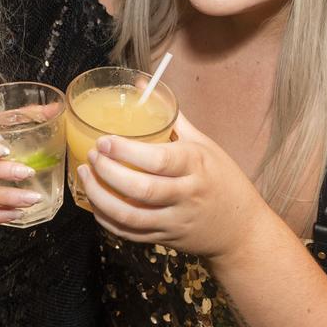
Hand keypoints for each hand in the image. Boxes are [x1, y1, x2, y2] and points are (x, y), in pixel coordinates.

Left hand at [77, 111, 268, 260]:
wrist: (241, 230)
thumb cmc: (222, 179)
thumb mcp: (204, 144)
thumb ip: (171, 117)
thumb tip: (142, 86)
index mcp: (196, 165)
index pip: (159, 160)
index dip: (126, 152)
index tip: (104, 141)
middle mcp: (186, 195)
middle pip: (141, 189)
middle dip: (109, 173)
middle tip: (92, 155)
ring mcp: (175, 221)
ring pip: (130, 216)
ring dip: (101, 197)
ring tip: (86, 176)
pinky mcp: (166, 240)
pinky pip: (130, 233)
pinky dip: (108, 219)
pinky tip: (95, 202)